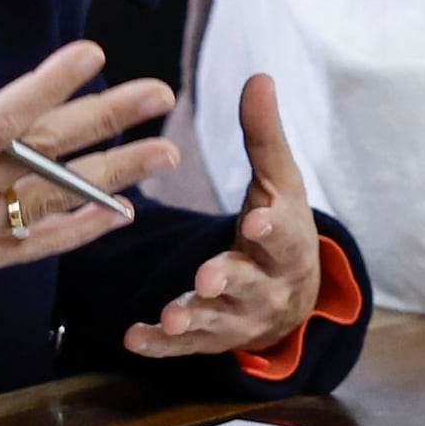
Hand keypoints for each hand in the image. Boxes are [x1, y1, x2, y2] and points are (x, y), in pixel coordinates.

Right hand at [0, 0, 181, 363]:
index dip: (48, 87)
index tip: (90, 54)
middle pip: (41, 158)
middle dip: (105, 123)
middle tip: (159, 93)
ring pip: (49, 204)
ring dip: (112, 177)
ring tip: (163, 152)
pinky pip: (29, 248)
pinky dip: (75, 231)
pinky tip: (115, 214)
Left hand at [127, 67, 325, 358]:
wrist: (290, 293)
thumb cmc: (280, 225)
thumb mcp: (279, 182)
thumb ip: (264, 135)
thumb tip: (259, 77)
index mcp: (288, 244)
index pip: (285, 238)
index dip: (273, 231)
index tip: (256, 220)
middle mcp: (268, 287)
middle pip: (252, 286)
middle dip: (230, 279)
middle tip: (209, 274)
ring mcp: (238, 318)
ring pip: (218, 322)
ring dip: (193, 318)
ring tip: (171, 315)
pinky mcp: (209, 339)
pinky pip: (185, 348)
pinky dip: (160, 346)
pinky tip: (133, 338)